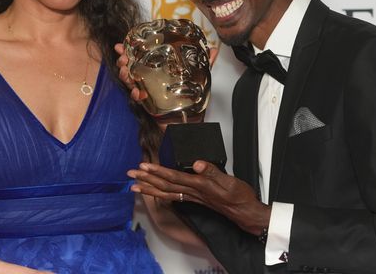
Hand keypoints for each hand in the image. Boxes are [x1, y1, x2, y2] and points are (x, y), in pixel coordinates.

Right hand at [114, 43, 219, 101]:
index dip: (130, 49)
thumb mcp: (199, 77)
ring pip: (130, 81)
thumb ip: (205, 64)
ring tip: (125, 71)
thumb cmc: (192, 98)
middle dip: (123, 60)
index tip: (122, 44)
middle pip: (131, 66)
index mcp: (158, 69)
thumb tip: (215, 49)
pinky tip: (140, 94)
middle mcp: (149, 79)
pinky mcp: (148, 105)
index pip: (141, 56)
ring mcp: (147, 91)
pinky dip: (136, 95)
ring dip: (125, 75)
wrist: (190, 121)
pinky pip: (138, 99)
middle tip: (122, 58)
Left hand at [127, 160, 269, 235]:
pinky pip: (173, 196)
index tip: (144, 166)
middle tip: (130, 174)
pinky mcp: (196, 199)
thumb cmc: (239, 196)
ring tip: (134, 186)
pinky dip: (161, 193)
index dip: (158, 171)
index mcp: (199, 185)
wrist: (245, 213)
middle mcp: (193, 192)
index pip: (173, 177)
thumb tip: (197, 163)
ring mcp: (193, 197)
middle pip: (165, 185)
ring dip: (149, 188)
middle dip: (146, 179)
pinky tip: (154, 192)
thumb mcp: (229, 181)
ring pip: (166, 192)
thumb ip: (213, 171)